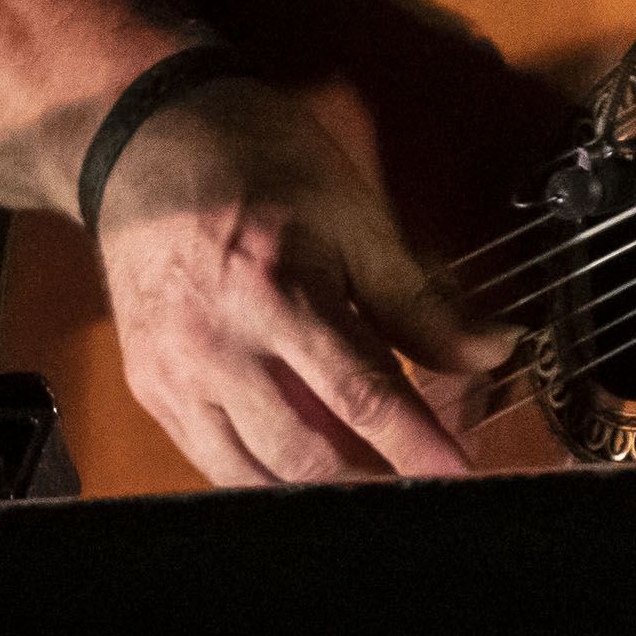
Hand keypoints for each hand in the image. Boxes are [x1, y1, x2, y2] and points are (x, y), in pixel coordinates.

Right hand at [87, 71, 517, 484]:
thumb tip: (488, 350)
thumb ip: (417, 300)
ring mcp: (174, 375)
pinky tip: (304, 477)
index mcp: (276, 292)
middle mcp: (217, 346)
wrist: (147, 142)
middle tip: (421, 488)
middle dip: (372, 483)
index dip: (416, 446)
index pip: (360, 395)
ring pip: (253, 477)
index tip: (458, 477)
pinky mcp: (149, 389)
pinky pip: (211, 463)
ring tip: (371, 486)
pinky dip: (263, 481)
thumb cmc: (258, 163)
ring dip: (318, 493)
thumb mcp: (351, 214)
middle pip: (306, 454)